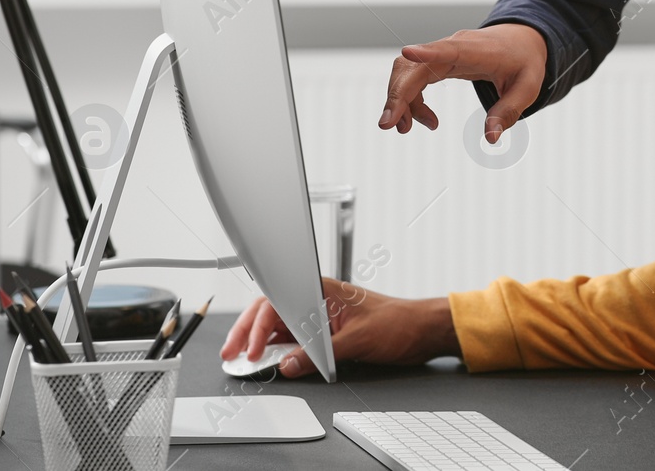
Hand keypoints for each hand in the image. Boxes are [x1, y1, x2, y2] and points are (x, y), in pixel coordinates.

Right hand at [219, 276, 459, 377]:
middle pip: (271, 312)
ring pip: (280, 326)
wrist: (423, 330)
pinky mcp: (326, 331)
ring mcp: (321, 315)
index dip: (256, 324)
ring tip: (241, 358)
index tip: (246, 346)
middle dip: (247, 332)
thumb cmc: (398, 323)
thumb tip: (287, 365)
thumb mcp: (356, 341)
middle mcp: (318, 299)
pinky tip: (268, 360)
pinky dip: (278, 349)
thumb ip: (319, 354)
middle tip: (230, 354)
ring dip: (258, 341)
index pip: (277, 301)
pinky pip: (295, 338)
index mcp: (322, 290)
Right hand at [379, 23, 547, 142]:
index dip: (427, 52)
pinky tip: (426, 120)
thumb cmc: (524, 61)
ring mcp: (442, 53)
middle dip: (397, 94)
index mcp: (476, 50)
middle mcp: (453, 47)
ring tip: (406, 128)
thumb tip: (491, 138)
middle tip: (388, 125)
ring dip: (399, 99)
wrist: (522, 40)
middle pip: (415, 65)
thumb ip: (509, 111)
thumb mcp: (528, 87)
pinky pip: (414, 77)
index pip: (448, 49)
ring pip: (407, 71)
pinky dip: (412, 100)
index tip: (407, 52)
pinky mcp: (438, 61)